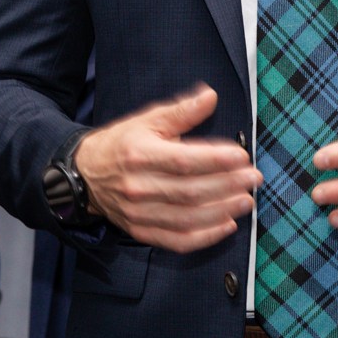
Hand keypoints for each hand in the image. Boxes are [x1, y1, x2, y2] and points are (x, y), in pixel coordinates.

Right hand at [73, 84, 260, 252]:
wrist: (84, 174)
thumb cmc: (122, 143)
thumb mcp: (148, 120)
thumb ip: (181, 110)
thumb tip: (211, 96)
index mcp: (140, 154)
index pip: (183, 161)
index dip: (215, 160)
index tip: (242, 156)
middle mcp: (138, 186)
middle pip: (189, 191)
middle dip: (227, 186)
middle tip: (253, 179)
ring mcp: (138, 213)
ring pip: (186, 218)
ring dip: (221, 212)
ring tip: (246, 201)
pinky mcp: (140, 232)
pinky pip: (176, 241)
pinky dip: (204, 237)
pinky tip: (226, 226)